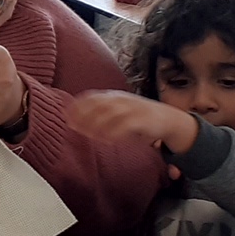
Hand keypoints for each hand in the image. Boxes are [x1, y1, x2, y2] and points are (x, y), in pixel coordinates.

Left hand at [66, 91, 199, 157]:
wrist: (170, 120)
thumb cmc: (140, 117)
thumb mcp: (120, 111)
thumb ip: (102, 113)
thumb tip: (76, 120)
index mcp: (115, 96)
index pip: (92, 97)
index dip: (78, 104)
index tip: (65, 114)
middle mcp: (123, 100)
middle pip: (98, 105)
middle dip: (83, 115)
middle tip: (71, 126)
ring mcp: (134, 109)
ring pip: (110, 114)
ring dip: (96, 125)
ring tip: (85, 134)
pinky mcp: (144, 120)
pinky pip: (126, 125)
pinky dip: (114, 132)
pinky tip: (105, 139)